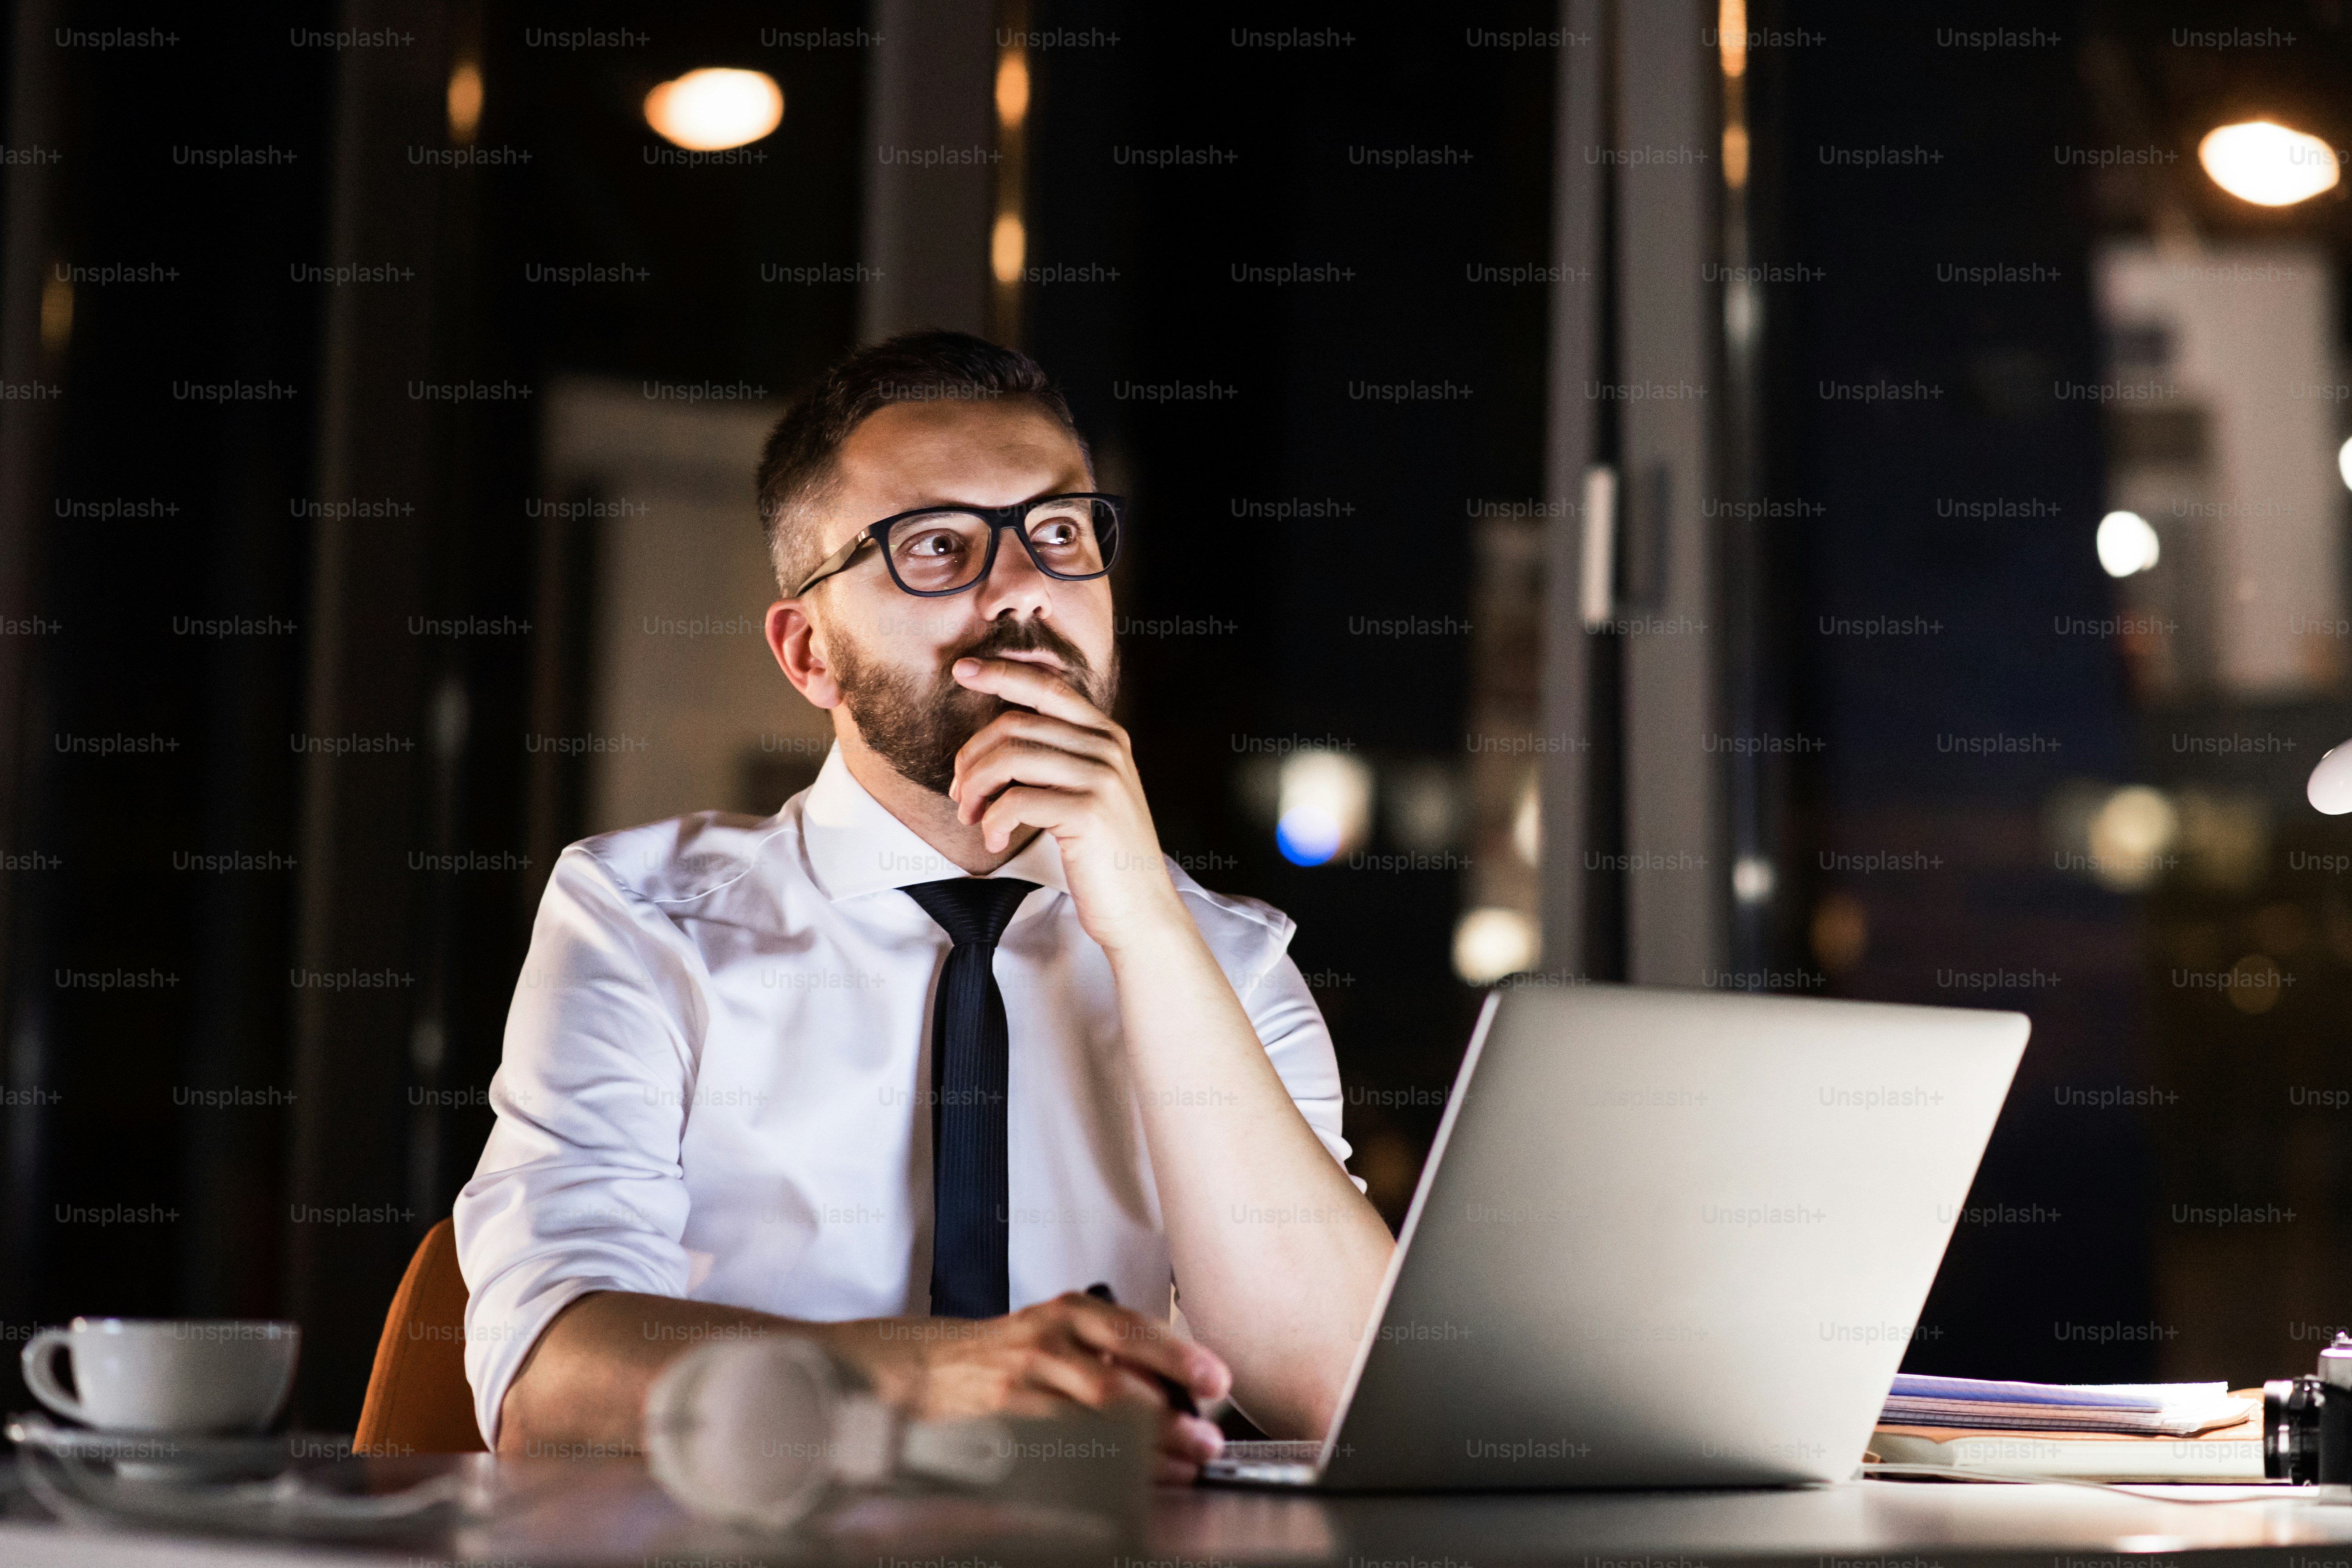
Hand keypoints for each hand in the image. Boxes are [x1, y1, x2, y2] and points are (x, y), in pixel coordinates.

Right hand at [897, 1292, 1229, 1484]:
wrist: (937, 1366)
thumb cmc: (1016, 1350)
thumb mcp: (1068, 1331)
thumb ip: (1121, 1351)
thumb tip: (1187, 1390)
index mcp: (1073, 1312)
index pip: (1134, 1330)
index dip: (1179, 1357)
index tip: (1216, 1380)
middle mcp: (1049, 1342)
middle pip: (1116, 1380)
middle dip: (1168, 1416)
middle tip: (1205, 1440)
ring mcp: (1023, 1385)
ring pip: (1090, 1421)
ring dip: (1144, 1450)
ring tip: (1180, 1467)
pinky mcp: (1004, 1424)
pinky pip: (1060, 1449)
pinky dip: (1100, 1467)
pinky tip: (1129, 1481)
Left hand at [946, 657, 1186, 951]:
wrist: (1140, 910)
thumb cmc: (1103, 856)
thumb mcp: (1088, 792)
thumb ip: (1058, 757)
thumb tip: (995, 740)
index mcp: (1107, 736)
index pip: (1048, 687)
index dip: (1001, 673)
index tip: (963, 670)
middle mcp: (1108, 749)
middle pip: (1015, 724)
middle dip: (972, 757)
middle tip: (960, 795)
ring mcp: (1101, 778)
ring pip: (1009, 757)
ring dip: (975, 788)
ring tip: (972, 818)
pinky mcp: (1088, 812)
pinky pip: (1015, 800)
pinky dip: (992, 821)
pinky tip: (995, 841)